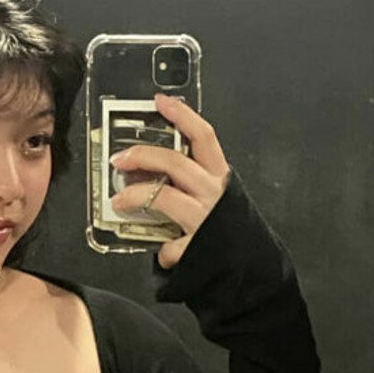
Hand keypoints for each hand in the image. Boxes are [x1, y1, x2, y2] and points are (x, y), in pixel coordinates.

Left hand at [109, 93, 230, 269]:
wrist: (255, 270)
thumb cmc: (233, 232)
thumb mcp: (220, 199)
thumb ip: (195, 186)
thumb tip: (157, 179)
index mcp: (220, 177)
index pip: (203, 136)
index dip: (182, 116)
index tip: (159, 102)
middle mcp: (214, 193)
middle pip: (175, 162)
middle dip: (143, 155)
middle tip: (119, 158)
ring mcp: (205, 218)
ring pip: (163, 196)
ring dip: (135, 196)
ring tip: (118, 201)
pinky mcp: (198, 246)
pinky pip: (171, 245)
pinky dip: (164, 249)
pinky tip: (164, 253)